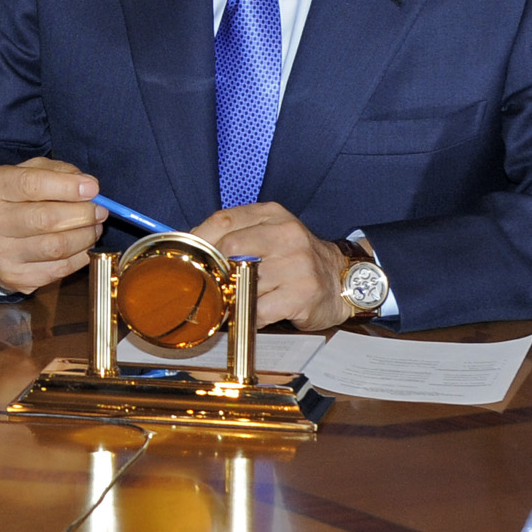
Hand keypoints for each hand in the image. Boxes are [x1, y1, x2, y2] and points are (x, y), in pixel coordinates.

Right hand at [0, 158, 105, 294]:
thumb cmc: (8, 202)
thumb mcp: (23, 174)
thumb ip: (56, 172)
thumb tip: (89, 186)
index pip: (32, 185)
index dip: (67, 187)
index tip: (93, 188)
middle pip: (46, 219)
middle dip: (83, 214)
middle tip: (99, 210)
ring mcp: (1, 254)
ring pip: (57, 247)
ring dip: (86, 236)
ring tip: (94, 226)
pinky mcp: (15, 278)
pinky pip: (60, 269)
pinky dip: (80, 256)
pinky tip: (82, 245)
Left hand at [187, 202, 351, 330]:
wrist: (342, 279)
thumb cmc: (296, 258)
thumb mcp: (269, 232)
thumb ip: (235, 233)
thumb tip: (192, 245)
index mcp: (273, 215)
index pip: (223, 220)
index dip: (199, 240)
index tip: (190, 256)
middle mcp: (287, 235)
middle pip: (230, 249)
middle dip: (217, 269)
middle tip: (214, 282)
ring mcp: (297, 265)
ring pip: (244, 282)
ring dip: (235, 296)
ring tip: (240, 298)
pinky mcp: (303, 294)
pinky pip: (259, 310)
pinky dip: (250, 316)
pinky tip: (254, 313)